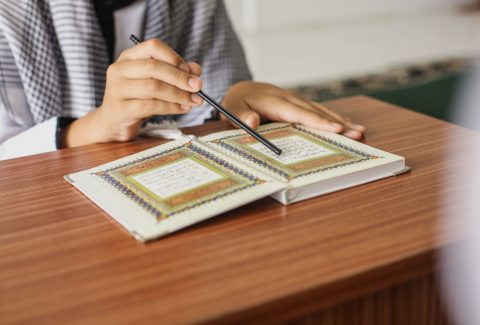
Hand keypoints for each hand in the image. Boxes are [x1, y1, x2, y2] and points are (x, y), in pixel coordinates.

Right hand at [62, 39, 203, 146]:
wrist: (113, 122)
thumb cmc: (137, 99)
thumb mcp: (157, 82)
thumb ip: (176, 73)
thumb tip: (196, 70)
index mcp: (129, 57)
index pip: (153, 46)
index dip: (174, 57)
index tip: (190, 71)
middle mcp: (120, 69)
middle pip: (155, 67)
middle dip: (181, 78)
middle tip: (198, 87)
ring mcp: (117, 89)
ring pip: (154, 87)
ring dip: (179, 94)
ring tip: (193, 101)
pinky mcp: (120, 109)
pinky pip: (151, 106)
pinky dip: (171, 107)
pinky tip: (182, 109)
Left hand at [221, 81, 365, 139]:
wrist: (242, 89)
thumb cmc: (236, 103)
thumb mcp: (232, 109)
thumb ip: (241, 117)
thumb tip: (252, 122)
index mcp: (274, 102)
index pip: (299, 113)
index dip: (318, 122)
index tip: (336, 128)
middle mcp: (289, 99)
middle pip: (316, 112)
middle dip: (337, 124)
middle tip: (357, 134)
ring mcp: (296, 100)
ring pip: (321, 110)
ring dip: (341, 121)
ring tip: (360, 131)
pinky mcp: (299, 104)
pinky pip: (318, 111)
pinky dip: (334, 118)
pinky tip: (348, 125)